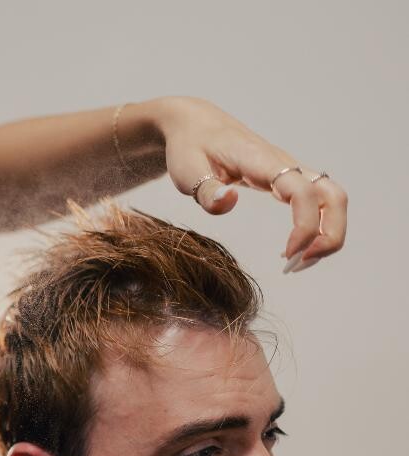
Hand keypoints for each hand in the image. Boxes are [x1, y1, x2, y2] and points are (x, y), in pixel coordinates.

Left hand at [153, 96, 347, 268]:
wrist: (195, 125)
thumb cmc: (189, 148)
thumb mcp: (186, 171)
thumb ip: (207, 190)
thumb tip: (230, 201)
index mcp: (262, 162)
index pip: (302, 192)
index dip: (305, 226)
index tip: (286, 254)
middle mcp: (285, 165)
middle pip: (334, 196)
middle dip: (329, 235)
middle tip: (299, 265)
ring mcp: (290, 171)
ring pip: (332, 199)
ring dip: (327, 234)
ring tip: (299, 262)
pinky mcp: (287, 179)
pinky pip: (318, 202)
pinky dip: (316, 228)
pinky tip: (292, 249)